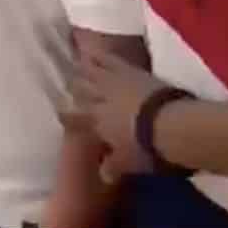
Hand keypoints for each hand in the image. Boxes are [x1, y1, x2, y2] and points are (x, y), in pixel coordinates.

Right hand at [68, 51, 166, 183]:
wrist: (169, 123)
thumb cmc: (146, 147)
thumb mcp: (129, 162)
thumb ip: (113, 166)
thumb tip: (104, 176)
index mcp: (95, 122)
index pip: (73, 117)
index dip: (65, 114)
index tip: (58, 112)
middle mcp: (98, 99)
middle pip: (78, 90)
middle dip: (73, 88)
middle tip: (67, 86)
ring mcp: (112, 82)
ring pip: (90, 72)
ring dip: (81, 69)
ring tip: (74, 64)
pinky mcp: (129, 70)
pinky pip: (109, 59)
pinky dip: (99, 55)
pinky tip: (92, 51)